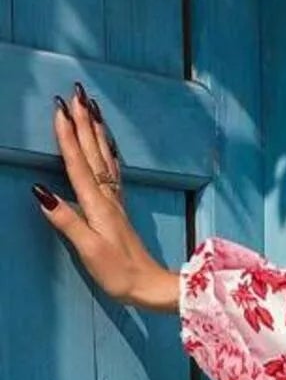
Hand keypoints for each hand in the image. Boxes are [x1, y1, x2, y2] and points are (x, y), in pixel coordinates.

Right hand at [32, 84, 181, 312]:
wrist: (151, 287)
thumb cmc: (119, 273)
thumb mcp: (89, 250)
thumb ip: (66, 221)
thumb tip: (41, 193)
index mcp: (97, 205)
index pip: (78, 164)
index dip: (67, 136)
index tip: (59, 109)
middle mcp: (108, 198)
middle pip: (93, 152)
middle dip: (84, 122)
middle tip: (77, 92)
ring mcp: (115, 202)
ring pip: (105, 157)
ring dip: (96, 131)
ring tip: (91, 107)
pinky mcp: (119, 210)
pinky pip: (112, 170)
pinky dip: (108, 152)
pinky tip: (107, 145)